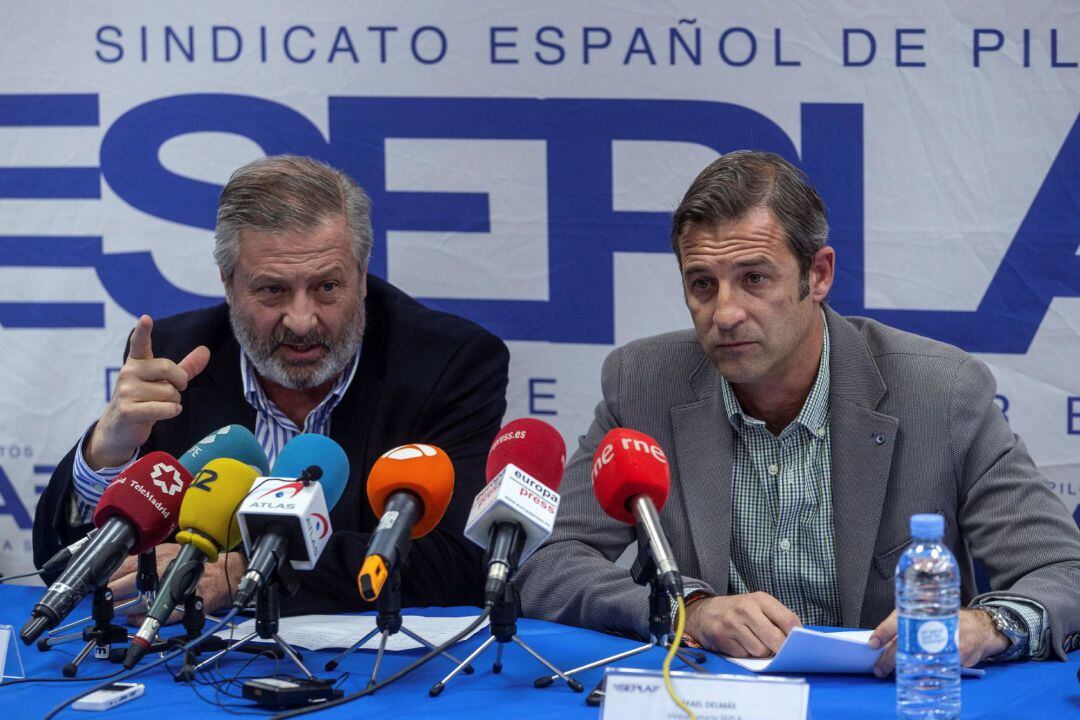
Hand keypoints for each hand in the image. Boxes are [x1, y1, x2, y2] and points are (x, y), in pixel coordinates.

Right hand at [85, 315, 209, 469]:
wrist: (119, 429)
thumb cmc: (145, 401)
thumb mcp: (164, 383)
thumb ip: (185, 367)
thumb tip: (205, 350)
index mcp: (137, 362)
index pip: (140, 343)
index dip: (144, 331)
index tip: (146, 318)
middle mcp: (128, 373)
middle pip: (168, 368)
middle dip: (179, 383)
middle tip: (172, 391)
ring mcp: (125, 391)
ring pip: (170, 392)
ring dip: (173, 402)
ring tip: (158, 405)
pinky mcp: (128, 410)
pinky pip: (166, 408)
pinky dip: (172, 412)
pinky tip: (164, 413)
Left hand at [109, 543, 247, 624]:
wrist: (225, 573)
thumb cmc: (194, 562)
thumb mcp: (167, 552)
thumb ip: (144, 560)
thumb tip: (118, 572)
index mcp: (157, 557)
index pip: (122, 567)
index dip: (106, 577)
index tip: (96, 585)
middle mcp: (162, 571)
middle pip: (126, 585)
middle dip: (111, 595)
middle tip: (102, 600)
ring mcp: (172, 588)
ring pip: (137, 602)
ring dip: (124, 609)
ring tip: (116, 611)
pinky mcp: (182, 604)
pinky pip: (157, 615)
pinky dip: (142, 619)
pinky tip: (134, 620)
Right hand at [683, 591, 801, 656]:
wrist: (704, 612)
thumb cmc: (738, 611)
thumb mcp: (757, 605)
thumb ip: (777, 619)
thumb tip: (797, 639)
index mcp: (760, 599)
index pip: (788, 619)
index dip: (796, 635)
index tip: (798, 643)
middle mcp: (746, 609)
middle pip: (776, 639)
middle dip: (780, 649)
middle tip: (778, 650)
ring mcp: (732, 624)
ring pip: (760, 651)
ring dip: (760, 652)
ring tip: (753, 643)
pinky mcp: (722, 638)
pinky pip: (744, 656)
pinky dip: (746, 654)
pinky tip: (740, 644)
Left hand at [869, 608, 1009, 676]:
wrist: (981, 627)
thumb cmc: (948, 621)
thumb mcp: (928, 617)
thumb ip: (909, 627)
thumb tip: (883, 643)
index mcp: (922, 611)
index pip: (898, 619)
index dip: (883, 631)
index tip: (873, 644)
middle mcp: (934, 622)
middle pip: (907, 641)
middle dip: (890, 658)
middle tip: (880, 669)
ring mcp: (947, 637)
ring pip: (921, 656)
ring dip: (907, 669)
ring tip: (897, 676)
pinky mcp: (960, 651)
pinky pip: (940, 667)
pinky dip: (928, 676)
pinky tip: (919, 681)